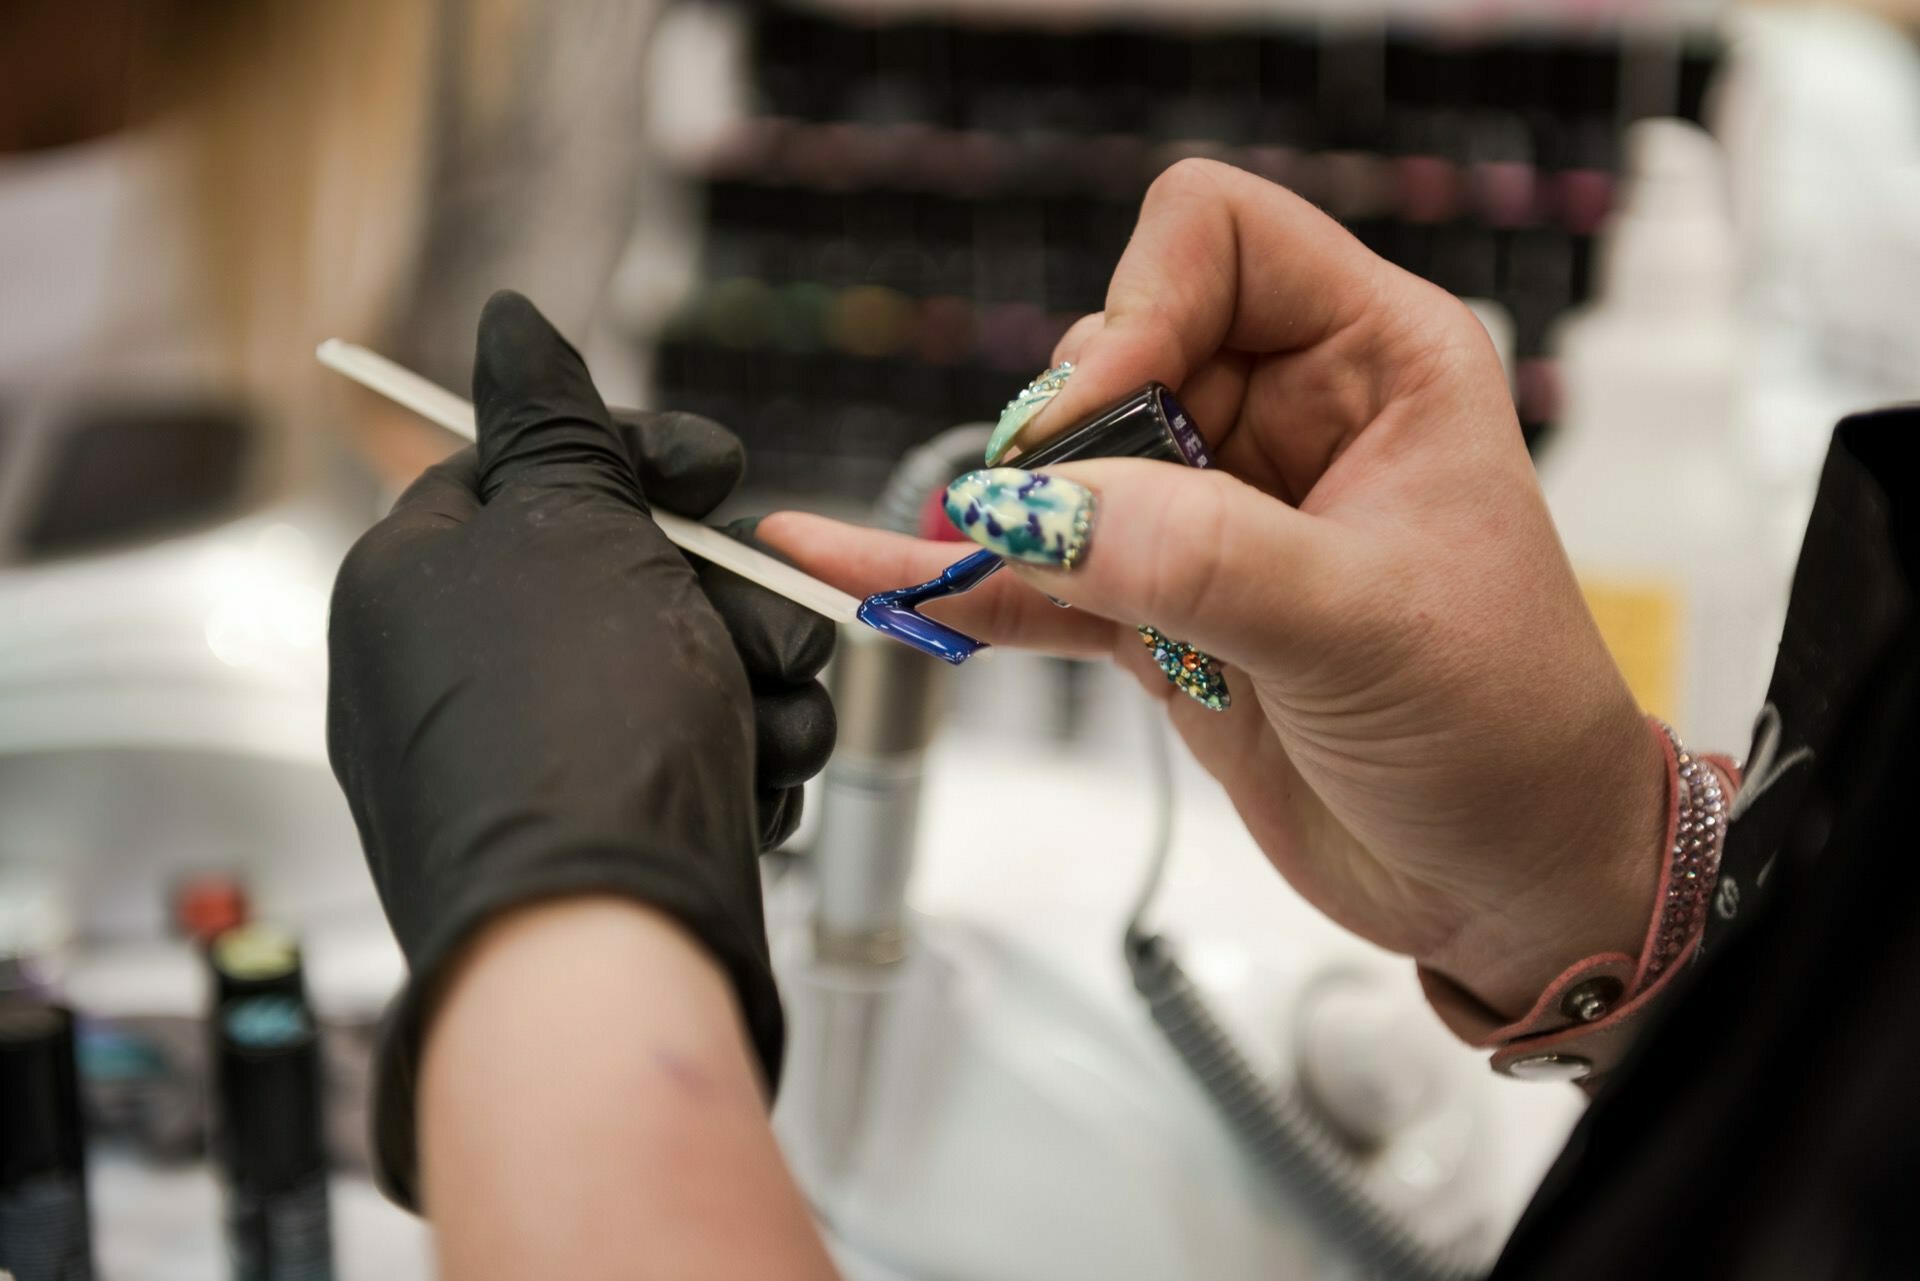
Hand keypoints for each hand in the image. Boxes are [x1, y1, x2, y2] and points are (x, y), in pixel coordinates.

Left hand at [328, 291, 833, 1204]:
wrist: (599, 944)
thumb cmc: (578, 718)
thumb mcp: (571, 528)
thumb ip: (551, 421)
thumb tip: (506, 316)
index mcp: (416, 582)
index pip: (525, 469)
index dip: (636, 458)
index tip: (721, 469)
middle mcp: (461, 670)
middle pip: (625, 571)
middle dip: (724, 593)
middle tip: (760, 628)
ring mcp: (531, 761)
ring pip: (681, 666)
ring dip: (753, 682)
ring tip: (764, 725)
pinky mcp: (599, 833)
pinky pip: (691, 755)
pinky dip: (739, 761)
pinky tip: (754, 792)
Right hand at [761, 160, 1664, 1019]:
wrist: (1502, 879)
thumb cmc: (1501, 731)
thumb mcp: (1360, 625)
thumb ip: (1194, 554)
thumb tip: (1022, 506)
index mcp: (1372, 361)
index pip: (1215, 239)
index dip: (1140, 308)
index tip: (1104, 429)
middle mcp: (1286, 416)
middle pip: (1117, 347)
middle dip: (1065, 435)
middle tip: (1065, 531)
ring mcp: (1214, 514)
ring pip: (1061, 465)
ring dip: (1003, 514)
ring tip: (971, 562)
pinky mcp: (1160, 608)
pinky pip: (1035, 573)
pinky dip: (958, 578)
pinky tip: (856, 569)